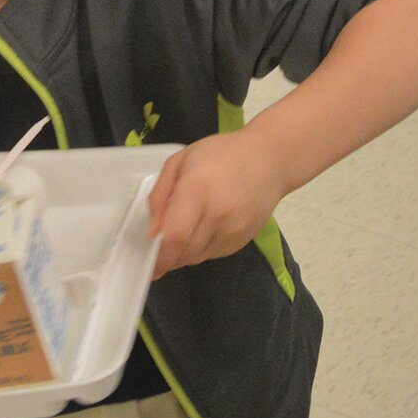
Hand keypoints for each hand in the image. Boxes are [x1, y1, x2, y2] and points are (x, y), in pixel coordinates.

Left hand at [147, 131, 290, 278]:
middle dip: (166, 256)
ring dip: (182, 253)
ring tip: (184, 229)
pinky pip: (211, 255)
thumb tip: (152, 232)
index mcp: (198, 190)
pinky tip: (203, 228)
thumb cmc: (222, 154)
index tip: (146, 263)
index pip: (175, 236)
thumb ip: (160, 196)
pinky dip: (199, 250)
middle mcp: (218, 215)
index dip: (158, 256)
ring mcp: (233, 231)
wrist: (271, 160)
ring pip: (196, 258)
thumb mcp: (181, 161)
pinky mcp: (242, 241)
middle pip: (183, 253)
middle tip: (159, 245)